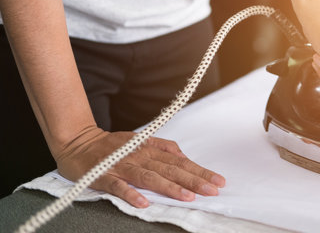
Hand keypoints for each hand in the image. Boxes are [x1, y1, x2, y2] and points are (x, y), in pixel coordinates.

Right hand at [55, 126, 225, 207]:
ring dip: (169, 187)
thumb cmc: (112, 145)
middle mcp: (140, 156)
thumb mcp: (141, 140)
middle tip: (213, 190)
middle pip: (170, 169)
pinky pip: (119, 186)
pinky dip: (131, 194)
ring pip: (149, 177)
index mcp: (150, 148)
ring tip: (187, 197)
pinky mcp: (104, 175)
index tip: (218, 181)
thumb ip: (162, 147)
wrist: (77, 142)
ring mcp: (122, 166)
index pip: (180, 161)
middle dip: (194, 180)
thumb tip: (182, 156)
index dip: (200, 171)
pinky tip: (144, 203)